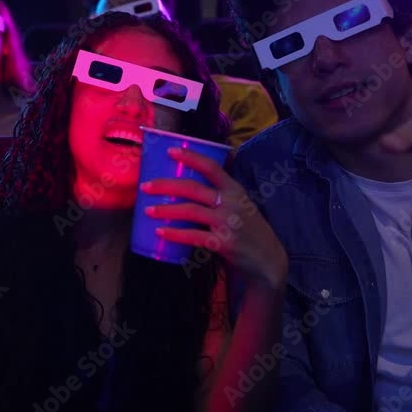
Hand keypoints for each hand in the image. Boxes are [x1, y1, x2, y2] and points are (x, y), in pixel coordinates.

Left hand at [140, 147, 287, 289]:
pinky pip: (193, 236)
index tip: (169, 151)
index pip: (211, 167)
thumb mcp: (240, 205)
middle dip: (165, 186)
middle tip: (145, 187)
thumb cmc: (246, 230)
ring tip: (147, 211)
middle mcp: (232, 203)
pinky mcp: (224, 243)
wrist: (267, 260)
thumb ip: (219, 195)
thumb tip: (184, 185)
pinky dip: (175, 234)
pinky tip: (160, 233)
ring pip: (190, 211)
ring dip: (165, 210)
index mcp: (235, 189)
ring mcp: (228, 223)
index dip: (190, 157)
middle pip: (193, 188)